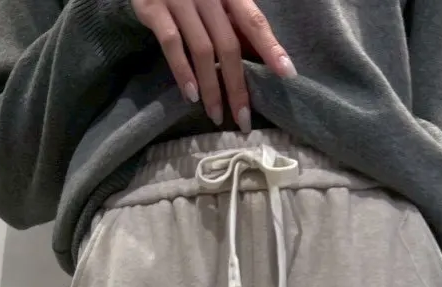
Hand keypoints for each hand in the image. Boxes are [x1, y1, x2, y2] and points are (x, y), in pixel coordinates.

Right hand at [130, 0, 295, 131]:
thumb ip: (231, 20)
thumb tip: (256, 55)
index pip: (254, 21)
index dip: (270, 47)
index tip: (287, 74)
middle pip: (228, 45)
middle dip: (237, 86)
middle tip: (243, 119)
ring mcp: (180, 0)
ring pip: (202, 50)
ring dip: (211, 88)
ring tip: (216, 115)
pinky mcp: (154, 8)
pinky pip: (171, 44)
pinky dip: (182, 71)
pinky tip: (191, 95)